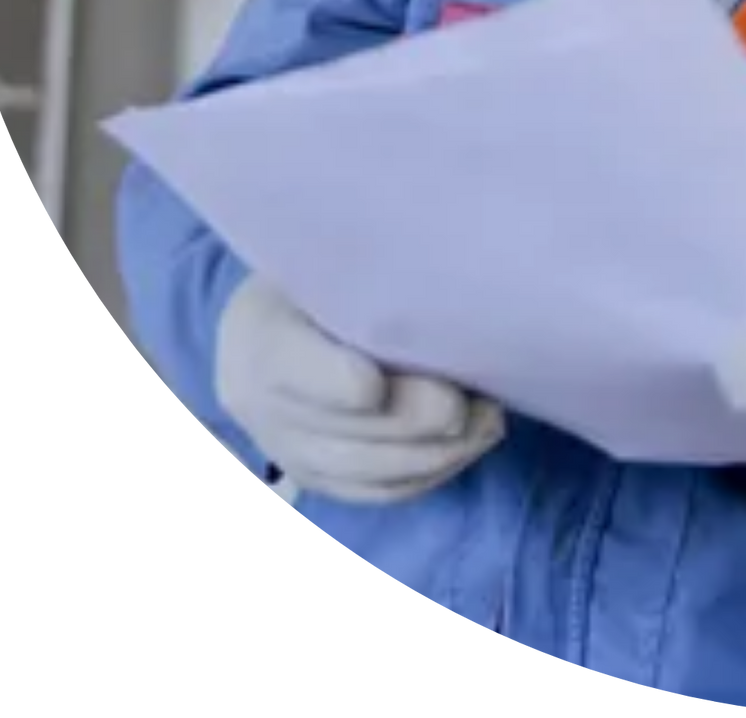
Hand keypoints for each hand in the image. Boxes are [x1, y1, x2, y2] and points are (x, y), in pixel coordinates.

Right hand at [216, 276, 504, 503]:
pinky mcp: (318, 476)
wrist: (280, 317)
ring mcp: (287, 447)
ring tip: (488, 424)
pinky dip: (427, 474)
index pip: (284, 365)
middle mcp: (259, 402)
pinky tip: (470, 445)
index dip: (330, 382)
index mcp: (258, 332)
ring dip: (432, 454)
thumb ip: (371, 265)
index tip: (375, 385)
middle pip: (334, 429)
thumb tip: (439, 259)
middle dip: (408, 423)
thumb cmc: (326, 268)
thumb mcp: (334, 254)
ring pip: (361, 471)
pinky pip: (374, 492)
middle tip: (465, 407)